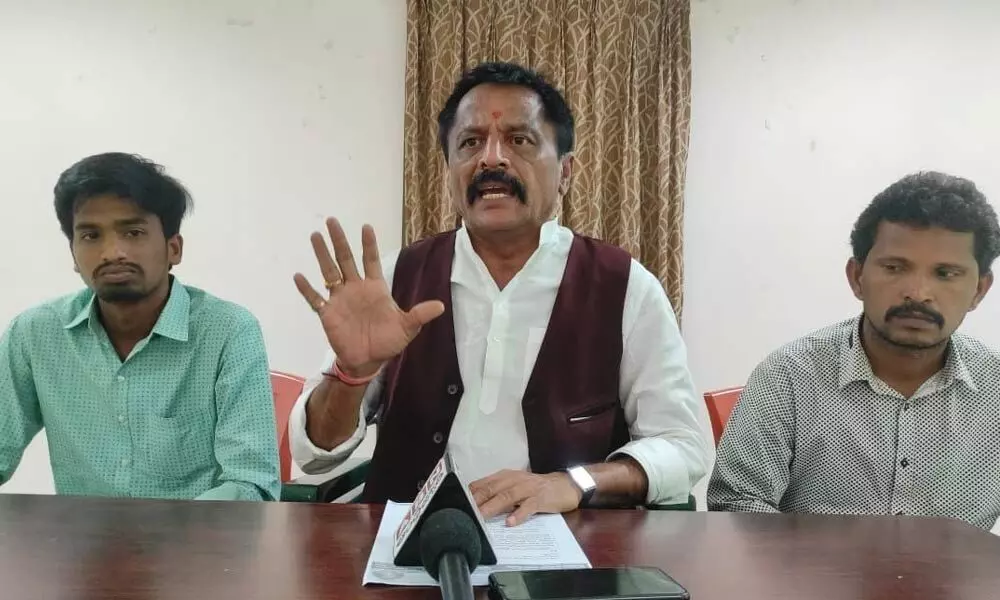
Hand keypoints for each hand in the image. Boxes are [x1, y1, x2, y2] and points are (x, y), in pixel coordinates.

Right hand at [293, 218, 444, 375]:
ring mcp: (340, 299)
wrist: (368, 361)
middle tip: (332, 220)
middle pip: (346, 259)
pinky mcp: (328, 314)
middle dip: (339, 241)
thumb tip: (441, 306)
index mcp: (375, 288)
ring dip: (322, 255)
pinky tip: (299, 276)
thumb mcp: (407, 327)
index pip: (371, 260)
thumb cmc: (387, 341)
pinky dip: (307, 289)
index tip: (366, 227)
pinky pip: (315, 299)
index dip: (369, 244)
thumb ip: (419, 314)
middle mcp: (356, 288)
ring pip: (329, 272)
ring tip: (314, 236)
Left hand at [469, 469, 581, 526]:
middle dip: (477, 500)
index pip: (483, 484)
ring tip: (481, 517)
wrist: (564, 485)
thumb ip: (497, 493)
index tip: (456, 503)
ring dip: (493, 507)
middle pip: (492, 489)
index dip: (470, 493)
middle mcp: (515, 480)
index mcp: (505, 477)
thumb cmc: (535, 488)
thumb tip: (475, 505)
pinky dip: (519, 514)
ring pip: (507, 496)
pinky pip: (528, 506)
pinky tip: (511, 522)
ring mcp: (528, 489)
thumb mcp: (514, 487)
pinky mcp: (540, 498)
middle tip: (464, 511)